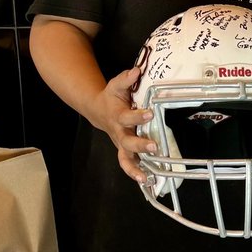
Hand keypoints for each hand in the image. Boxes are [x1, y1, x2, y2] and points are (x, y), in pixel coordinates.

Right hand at [87, 65, 156, 182]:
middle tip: (154, 147)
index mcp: (118, 115)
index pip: (127, 116)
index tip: (149, 113)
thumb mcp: (116, 85)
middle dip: (140, 145)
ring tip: (146, 177)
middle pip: (127, 142)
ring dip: (135, 168)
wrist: (97, 110)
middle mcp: (119, 132)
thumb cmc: (111, 98)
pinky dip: (135, 174)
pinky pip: (128, 164)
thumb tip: (137, 70)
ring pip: (126, 158)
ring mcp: (121, 143)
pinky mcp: (124, 150)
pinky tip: (147, 181)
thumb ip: (126, 79)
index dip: (137, 116)